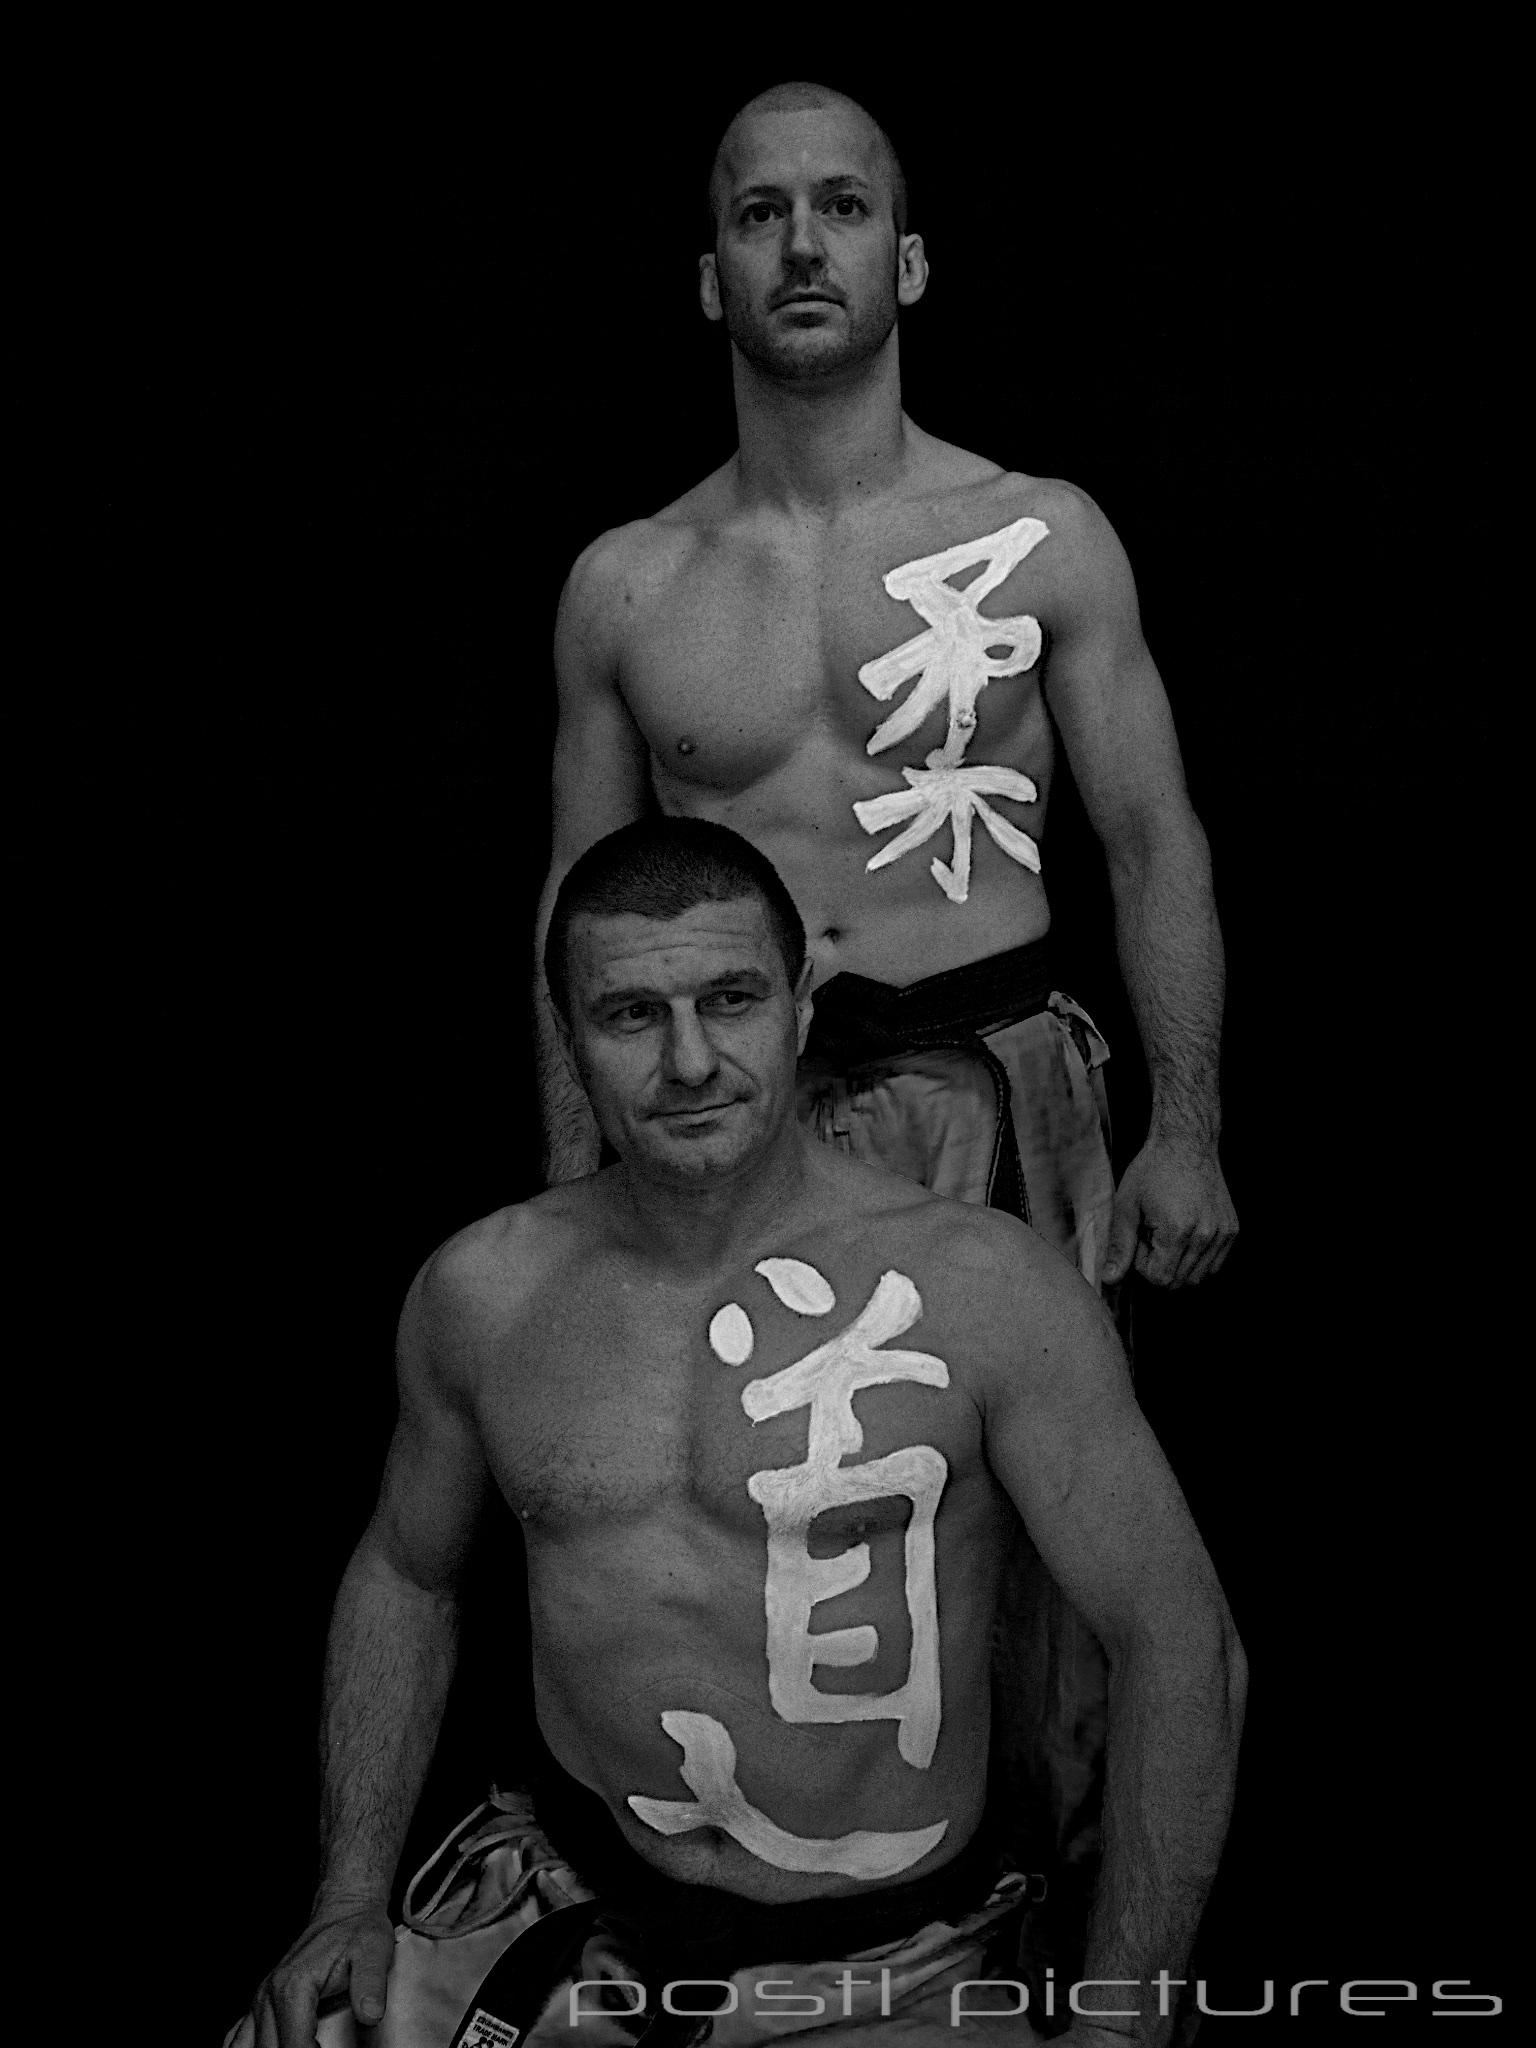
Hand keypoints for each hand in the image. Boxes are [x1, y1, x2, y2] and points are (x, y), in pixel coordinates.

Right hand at [224, 1893, 393, 2047]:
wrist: (344, 1910)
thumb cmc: (358, 1930)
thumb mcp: (374, 1950)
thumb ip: (370, 1984)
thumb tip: (370, 2016)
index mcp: (293, 1986)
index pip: (294, 2046)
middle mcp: (269, 1996)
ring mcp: (260, 2001)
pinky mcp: (260, 2005)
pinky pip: (237, 2039)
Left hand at [1101, 1134, 1237, 1289]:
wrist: (1186, 1143)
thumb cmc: (1152, 1170)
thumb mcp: (1127, 1205)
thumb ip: (1120, 1246)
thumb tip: (1110, 1279)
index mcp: (1178, 1231)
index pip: (1160, 1278)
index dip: (1143, 1265)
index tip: (1141, 1238)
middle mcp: (1206, 1235)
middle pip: (1179, 1282)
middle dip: (1160, 1266)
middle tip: (1153, 1235)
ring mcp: (1223, 1234)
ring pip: (1198, 1277)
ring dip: (1178, 1264)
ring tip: (1168, 1233)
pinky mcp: (1231, 1230)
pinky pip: (1214, 1264)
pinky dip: (1196, 1259)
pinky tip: (1184, 1234)